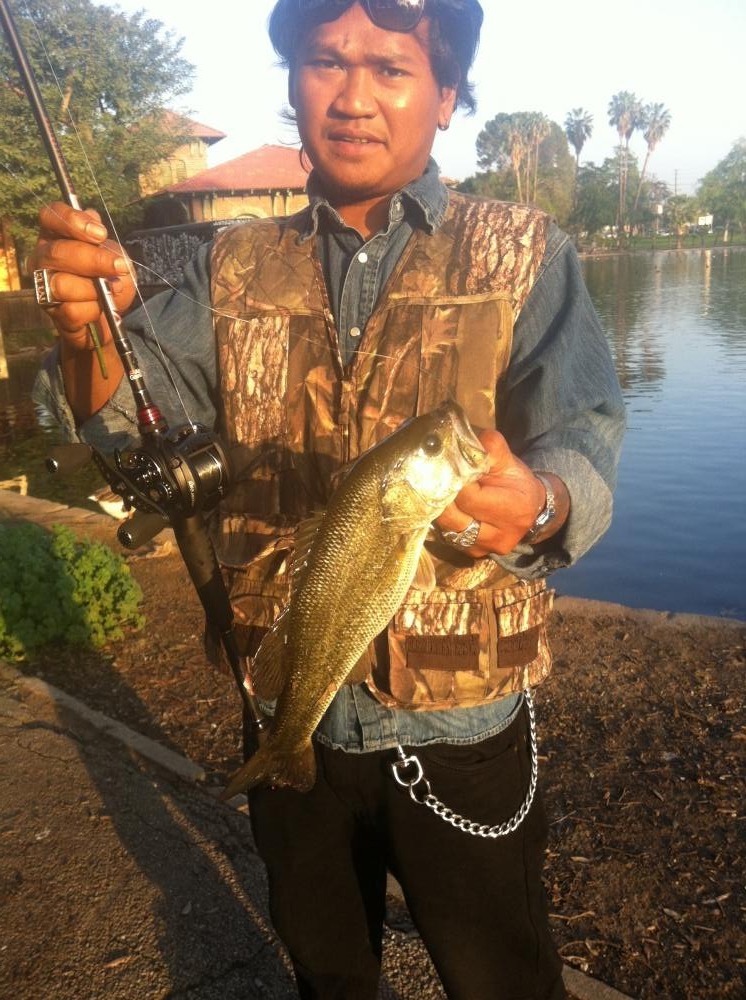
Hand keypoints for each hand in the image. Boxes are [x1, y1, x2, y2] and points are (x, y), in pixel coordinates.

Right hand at [27, 202, 135, 351]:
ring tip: (111, 291)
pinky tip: (102, 309)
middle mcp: (43, 258)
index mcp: (56, 236)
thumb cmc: (109, 278)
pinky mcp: (53, 312)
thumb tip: (96, 229)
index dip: (71, 220)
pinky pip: (71, 311)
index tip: (101, 234)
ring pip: (61, 284)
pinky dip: (93, 310)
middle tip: (120, 266)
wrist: (111, 316)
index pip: (50, 216)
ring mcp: (44, 286)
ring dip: (94, 289)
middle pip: (56, 252)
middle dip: (93, 260)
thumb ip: (105, 243)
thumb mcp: (115, 256)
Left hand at [435, 430, 565, 555]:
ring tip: (433, 490)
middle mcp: (498, 536)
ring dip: (437, 507)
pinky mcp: (473, 554)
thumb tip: (463, 436)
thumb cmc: (517, 482)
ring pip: (447, 528)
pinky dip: (443, 519)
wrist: (531, 511)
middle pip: (453, 516)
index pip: (470, 497)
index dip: (454, 480)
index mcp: (512, 510)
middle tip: (432, 476)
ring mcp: (484, 549)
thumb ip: (490, 448)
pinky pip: (448, 536)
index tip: (445, 465)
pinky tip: (442, 504)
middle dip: (440, 494)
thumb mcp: (509, 462)